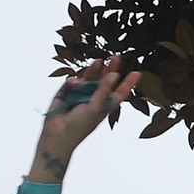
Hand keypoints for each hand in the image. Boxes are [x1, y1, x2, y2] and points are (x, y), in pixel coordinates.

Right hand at [28, 56, 139, 183]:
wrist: (56, 136)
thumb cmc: (78, 128)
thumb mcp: (95, 109)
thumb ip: (103, 90)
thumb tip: (114, 74)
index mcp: (103, 106)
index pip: (117, 93)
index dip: (127, 84)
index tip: (137, 73)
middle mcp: (92, 99)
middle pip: (103, 82)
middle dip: (109, 70)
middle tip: (116, 57)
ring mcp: (78, 96)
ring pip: (88, 79)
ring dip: (93, 71)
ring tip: (98, 61)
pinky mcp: (65, 93)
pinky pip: (72, 82)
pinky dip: (74, 82)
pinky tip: (75, 84)